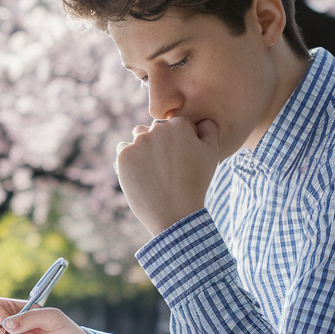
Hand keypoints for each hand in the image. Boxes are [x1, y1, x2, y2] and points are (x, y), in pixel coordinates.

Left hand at [115, 117, 219, 235]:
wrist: (175, 214)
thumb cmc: (196, 184)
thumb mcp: (211, 154)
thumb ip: (209, 129)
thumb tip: (201, 119)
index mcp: (179, 125)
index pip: (174, 125)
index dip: (179, 143)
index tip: (181, 160)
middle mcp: (157, 129)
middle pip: (155, 130)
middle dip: (159, 144)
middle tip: (167, 168)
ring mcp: (138, 142)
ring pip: (138, 137)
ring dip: (143, 148)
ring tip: (153, 171)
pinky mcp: (123, 155)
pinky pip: (123, 150)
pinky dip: (129, 161)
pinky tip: (141, 174)